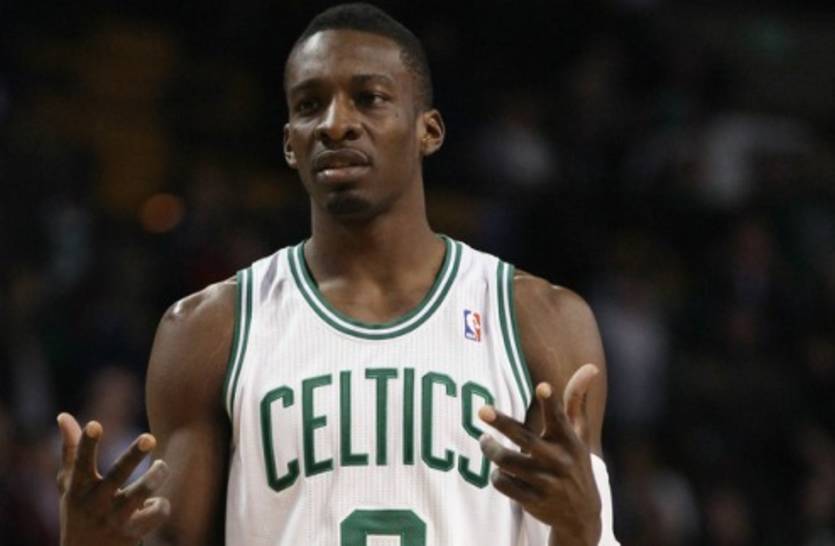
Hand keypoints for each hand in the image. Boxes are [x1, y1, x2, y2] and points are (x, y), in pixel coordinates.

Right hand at [57, 413, 170, 545]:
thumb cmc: (80, 512)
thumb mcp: (70, 485)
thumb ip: (70, 451)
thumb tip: (64, 415)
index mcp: (78, 488)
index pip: (80, 462)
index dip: (86, 444)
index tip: (94, 424)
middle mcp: (95, 502)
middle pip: (117, 475)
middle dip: (132, 456)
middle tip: (150, 437)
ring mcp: (114, 518)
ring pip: (139, 494)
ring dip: (154, 478)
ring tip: (161, 464)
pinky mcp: (132, 532)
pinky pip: (156, 514)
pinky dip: (161, 505)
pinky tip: (156, 503)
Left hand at [479, 364, 601, 545]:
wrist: (582, 515)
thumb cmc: (575, 463)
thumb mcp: (579, 434)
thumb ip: (576, 401)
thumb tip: (590, 367)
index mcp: (569, 440)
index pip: (559, 418)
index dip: (550, 402)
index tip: (542, 386)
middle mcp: (558, 460)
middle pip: (524, 439)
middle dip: (502, 423)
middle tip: (482, 410)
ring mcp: (546, 482)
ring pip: (506, 461)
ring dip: (490, 450)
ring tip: (485, 441)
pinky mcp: (533, 501)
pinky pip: (503, 483)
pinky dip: (497, 476)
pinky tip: (500, 472)